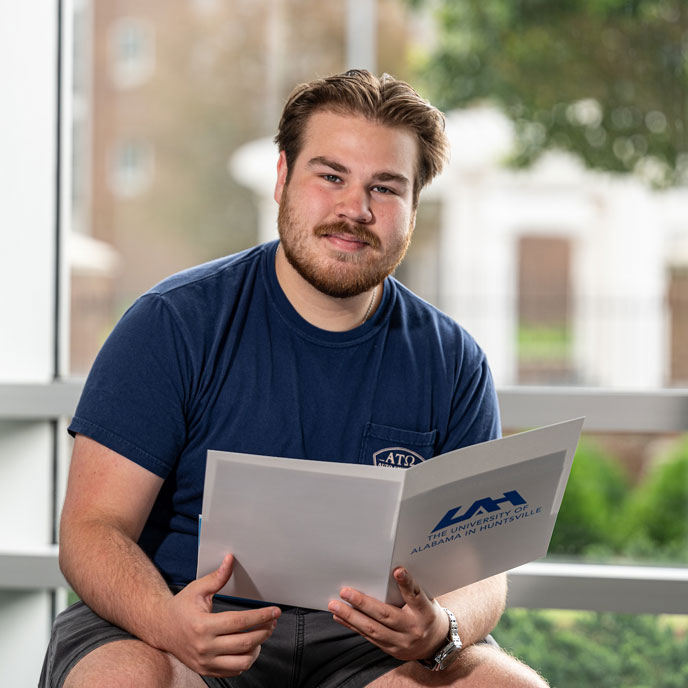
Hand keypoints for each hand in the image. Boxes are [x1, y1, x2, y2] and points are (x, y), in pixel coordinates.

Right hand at [155, 554, 280, 676]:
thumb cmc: (181, 607)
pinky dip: (246, 660)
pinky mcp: (206, 670)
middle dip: (264, 631)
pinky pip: (233, 671)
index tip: (275, 611)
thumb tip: (230, 560)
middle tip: (273, 621)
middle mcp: (204, 647)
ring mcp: (205, 662)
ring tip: (261, 634)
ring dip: (258, 647)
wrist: (161, 628)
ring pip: (242, 661)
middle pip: (245, 642)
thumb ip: (217, 577)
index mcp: (203, 626)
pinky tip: (249, 646)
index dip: (261, 616)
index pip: (240, 622)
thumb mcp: (197, 589)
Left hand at [327, 567, 447, 660]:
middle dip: (363, 603)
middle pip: (386, 615)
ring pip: (373, 629)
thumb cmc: (426, 614)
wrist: (436, 644)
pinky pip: (368, 637)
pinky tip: (340, 617)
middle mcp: (412, 628)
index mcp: (424, 611)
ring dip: (351, 617)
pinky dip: (353, 626)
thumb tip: (390, 571)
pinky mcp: (390, 650)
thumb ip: (409, 590)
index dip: (406, 583)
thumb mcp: (425, 599)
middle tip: (345, 592)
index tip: (397, 571)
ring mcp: (401, 642)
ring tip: (335, 605)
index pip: (415, 595)